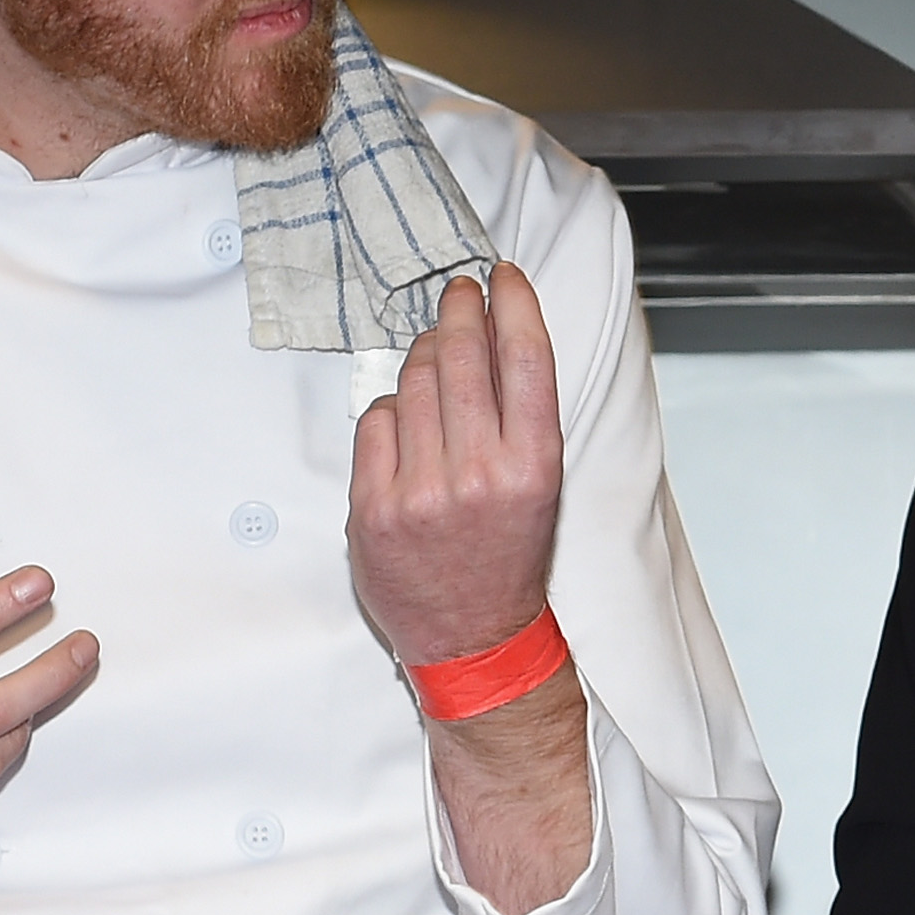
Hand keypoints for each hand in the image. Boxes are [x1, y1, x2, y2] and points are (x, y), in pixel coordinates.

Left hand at [349, 267, 567, 676]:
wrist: (474, 636)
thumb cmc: (509, 555)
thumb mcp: (541, 485)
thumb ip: (522, 415)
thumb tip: (495, 335)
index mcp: (534, 466)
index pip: (525, 356)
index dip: (513, 302)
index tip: (502, 278)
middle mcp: (478, 474)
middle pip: (463, 355)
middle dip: (459, 311)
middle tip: (458, 295)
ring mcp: (420, 490)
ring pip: (414, 381)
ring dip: (425, 358)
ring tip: (437, 360)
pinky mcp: (373, 506)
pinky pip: (376, 422)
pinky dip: (391, 413)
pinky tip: (408, 426)